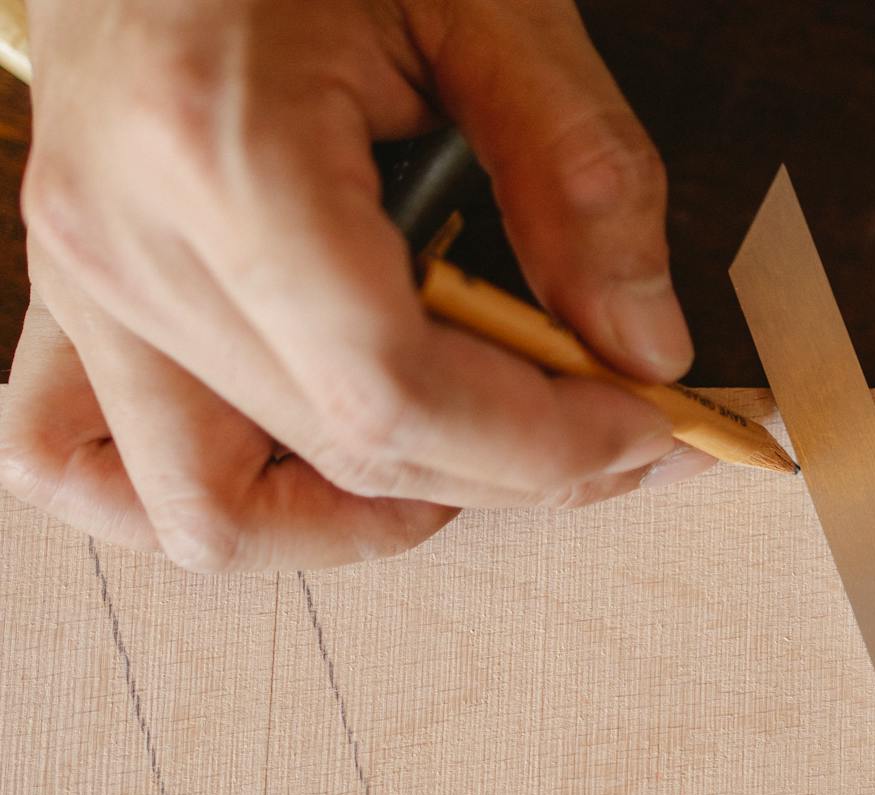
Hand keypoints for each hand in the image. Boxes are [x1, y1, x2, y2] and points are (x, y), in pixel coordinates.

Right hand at [0, 0, 711, 571]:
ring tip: (483, 461)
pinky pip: (103, 472)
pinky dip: (230, 503)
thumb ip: (579, 172)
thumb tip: (646, 346)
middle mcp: (126, 243)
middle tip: (626, 436)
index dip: (548, 447)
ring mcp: (84, 282)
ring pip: (215, 512)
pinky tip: (333, 467)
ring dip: (371, 518)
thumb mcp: (485, 4)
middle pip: (345, 454)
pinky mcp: (77, 296)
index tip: (653, 426)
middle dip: (518, 474)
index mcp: (221, 155)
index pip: (395, 397)